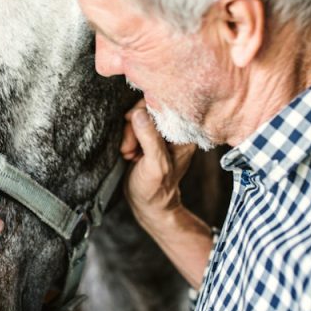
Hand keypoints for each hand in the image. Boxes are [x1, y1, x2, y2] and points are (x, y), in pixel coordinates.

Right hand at [120, 100, 196, 230]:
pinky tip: (130, 152)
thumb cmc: (156, 190)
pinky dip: (127, 137)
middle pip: (149, 109)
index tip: (133, 127)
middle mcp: (174, 131)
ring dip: (128, 134)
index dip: (145, 113)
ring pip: (138, 116)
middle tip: (130, 148)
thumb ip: (150, 139)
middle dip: (134, 127)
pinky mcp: (148, 137)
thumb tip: (140, 113)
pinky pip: (133, 125)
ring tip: (130, 154)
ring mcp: (161, 133)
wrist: (148, 205)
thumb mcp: (155, 166)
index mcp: (184, 135)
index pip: (164, 105)